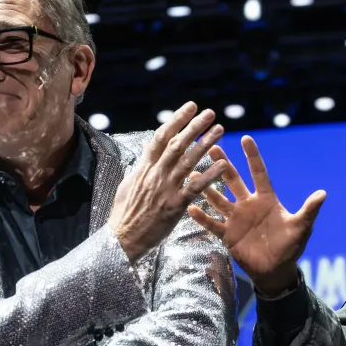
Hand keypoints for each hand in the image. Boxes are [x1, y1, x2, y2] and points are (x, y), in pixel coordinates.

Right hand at [110, 101, 227, 263]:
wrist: (123, 238)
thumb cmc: (125, 214)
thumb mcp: (129, 184)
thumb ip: (141, 167)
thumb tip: (147, 151)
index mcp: (144, 167)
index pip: (161, 137)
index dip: (176, 120)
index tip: (189, 107)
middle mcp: (156, 174)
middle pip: (177, 144)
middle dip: (194, 126)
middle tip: (210, 113)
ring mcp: (166, 189)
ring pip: (188, 161)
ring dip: (205, 143)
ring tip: (220, 130)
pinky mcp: (175, 205)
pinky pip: (195, 187)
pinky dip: (209, 175)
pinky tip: (222, 165)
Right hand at [187, 136, 325, 296]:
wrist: (276, 270)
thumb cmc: (291, 246)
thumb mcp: (301, 227)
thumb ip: (309, 210)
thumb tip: (323, 193)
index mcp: (266, 199)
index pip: (259, 173)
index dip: (253, 157)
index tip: (246, 138)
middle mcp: (248, 205)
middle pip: (234, 180)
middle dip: (223, 164)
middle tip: (212, 147)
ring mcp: (236, 219)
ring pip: (219, 199)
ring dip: (207, 188)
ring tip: (194, 174)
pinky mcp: (228, 235)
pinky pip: (213, 224)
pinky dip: (202, 217)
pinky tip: (190, 208)